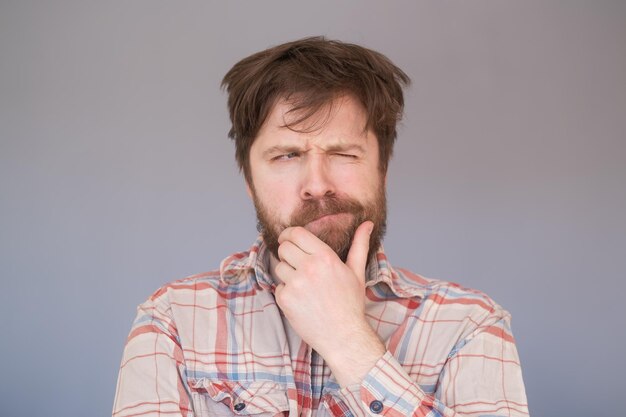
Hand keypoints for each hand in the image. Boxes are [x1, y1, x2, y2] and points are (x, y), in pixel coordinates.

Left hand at [273, 221, 385, 385]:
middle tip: (297, 264)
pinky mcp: (285, 299)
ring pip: (279, 267)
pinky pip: (278, 286)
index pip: (296, 233)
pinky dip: (287, 292)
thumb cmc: (351, 304)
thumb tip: (367, 224)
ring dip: (288, 274)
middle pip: (283, 248)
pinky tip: (302, 301)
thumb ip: (359, 245)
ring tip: (304, 286)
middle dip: (287, 253)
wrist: (344, 336)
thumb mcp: (357, 272)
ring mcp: (295, 284)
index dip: (288, 234)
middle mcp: (308, 267)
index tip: (288, 239)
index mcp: (325, 257)